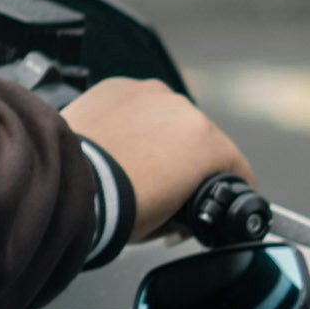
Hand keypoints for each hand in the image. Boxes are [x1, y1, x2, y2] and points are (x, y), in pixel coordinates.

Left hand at [72, 78, 245, 236]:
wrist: (71, 183)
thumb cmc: (118, 205)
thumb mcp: (169, 222)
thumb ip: (189, 207)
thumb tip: (184, 208)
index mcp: (207, 143)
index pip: (237, 166)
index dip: (229, 187)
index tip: (214, 197)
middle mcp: (183, 109)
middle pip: (200, 137)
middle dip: (189, 159)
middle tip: (163, 183)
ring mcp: (149, 93)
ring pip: (167, 116)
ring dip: (160, 134)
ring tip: (133, 159)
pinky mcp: (117, 86)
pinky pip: (136, 104)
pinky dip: (130, 119)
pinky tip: (114, 140)